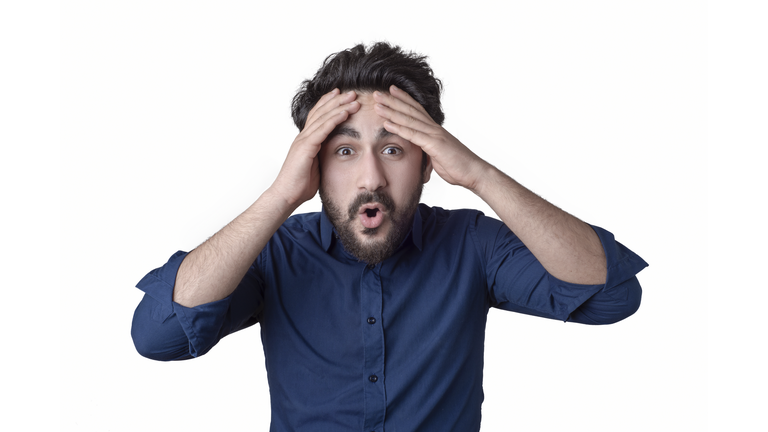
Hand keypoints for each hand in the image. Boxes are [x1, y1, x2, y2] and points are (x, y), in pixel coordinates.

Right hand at [271, 89, 360, 205]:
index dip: (329, 104)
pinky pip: (322, 129)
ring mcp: (303, 140)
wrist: (286, 196)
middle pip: (321, 111)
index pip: (317, 116)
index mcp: (305, 140)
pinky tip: (345, 112)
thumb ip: (323, 157)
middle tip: (352, 92)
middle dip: (337, 100)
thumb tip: (334, 157)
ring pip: (323, 117)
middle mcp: (303, 136)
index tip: (342, 96)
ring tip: (353, 98)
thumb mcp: (316, 167)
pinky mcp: (305, 147)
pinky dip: (334, 119)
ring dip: (339, 106)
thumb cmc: (300, 185)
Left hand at [373, 85, 488, 191]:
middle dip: (392, 100)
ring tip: (377, 104)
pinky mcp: (434, 145)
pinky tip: (386, 123)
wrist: (474, 173)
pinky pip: (413, 135)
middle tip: (376, 93)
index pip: (417, 110)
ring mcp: (434, 135)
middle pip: (410, 110)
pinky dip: (399, 128)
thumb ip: (429, 150)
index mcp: (435, 130)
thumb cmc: (458, 166)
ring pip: (409, 119)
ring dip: (391, 111)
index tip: (391, 90)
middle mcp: (434, 128)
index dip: (403, 99)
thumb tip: (421, 151)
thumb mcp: (439, 156)